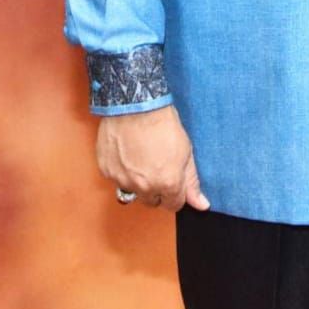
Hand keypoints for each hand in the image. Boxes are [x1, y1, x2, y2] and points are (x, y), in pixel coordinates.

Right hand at [96, 103, 210, 212]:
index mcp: (168, 184)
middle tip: (157, 165)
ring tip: (142, 155)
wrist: (135, 104)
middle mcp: (144, 188)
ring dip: (138, 180)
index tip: (173, 180)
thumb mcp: (186, 150)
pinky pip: (117, 178)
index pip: (174, 204)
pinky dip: (122, 170)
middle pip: (153, 201)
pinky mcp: (107, 171)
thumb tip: (201, 204)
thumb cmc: (161, 122)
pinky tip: (128, 152)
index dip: (175, 192)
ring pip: (133, 191)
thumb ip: (191, 180)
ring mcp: (123, 180)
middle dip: (157, 188)